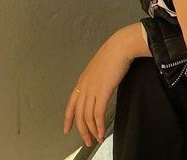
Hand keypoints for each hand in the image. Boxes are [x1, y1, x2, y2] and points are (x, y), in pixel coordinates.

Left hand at [62, 24, 149, 146]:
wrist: (120, 47)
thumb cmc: (113, 54)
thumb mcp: (99, 67)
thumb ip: (96, 79)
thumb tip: (99, 88)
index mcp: (83, 80)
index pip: (72, 104)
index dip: (68, 118)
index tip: (67, 129)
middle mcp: (85, 86)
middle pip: (79, 114)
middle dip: (82, 130)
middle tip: (86, 140)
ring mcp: (93, 89)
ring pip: (87, 116)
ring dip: (91, 130)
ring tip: (95, 138)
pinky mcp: (103, 92)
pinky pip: (98, 114)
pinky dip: (98, 126)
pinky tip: (101, 132)